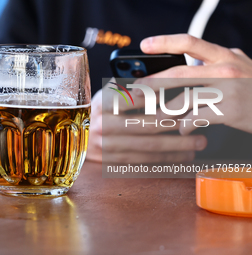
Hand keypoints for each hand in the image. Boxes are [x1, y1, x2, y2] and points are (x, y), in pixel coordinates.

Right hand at [86, 80, 206, 163]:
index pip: (130, 99)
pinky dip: (164, 161)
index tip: (179, 99)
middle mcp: (102, 126)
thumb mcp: (108, 94)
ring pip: (147, 148)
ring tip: (198, 144)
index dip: (156, 99)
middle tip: (199, 125)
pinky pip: (141, 163)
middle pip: (145, 127)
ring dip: (176, 147)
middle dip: (176, 127)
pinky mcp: (111, 162)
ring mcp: (105, 147)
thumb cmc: (100, 111)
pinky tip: (181, 157)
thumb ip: (129, 88)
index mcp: (102, 103)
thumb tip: (162, 85)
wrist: (77, 136)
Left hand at [138, 34, 251, 134]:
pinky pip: (196, 118)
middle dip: (151, 83)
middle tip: (135, 91)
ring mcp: (228, 90)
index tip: (144, 45)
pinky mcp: (230, 111)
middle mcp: (224, 69)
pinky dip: (185, 125)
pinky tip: (183, 128)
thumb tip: (194, 62)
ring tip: (156, 116)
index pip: (190, 42)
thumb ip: (217, 61)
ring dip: (164, 110)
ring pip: (184, 99)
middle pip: (178, 73)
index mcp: (223, 56)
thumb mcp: (240, 66)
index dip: (165, 42)